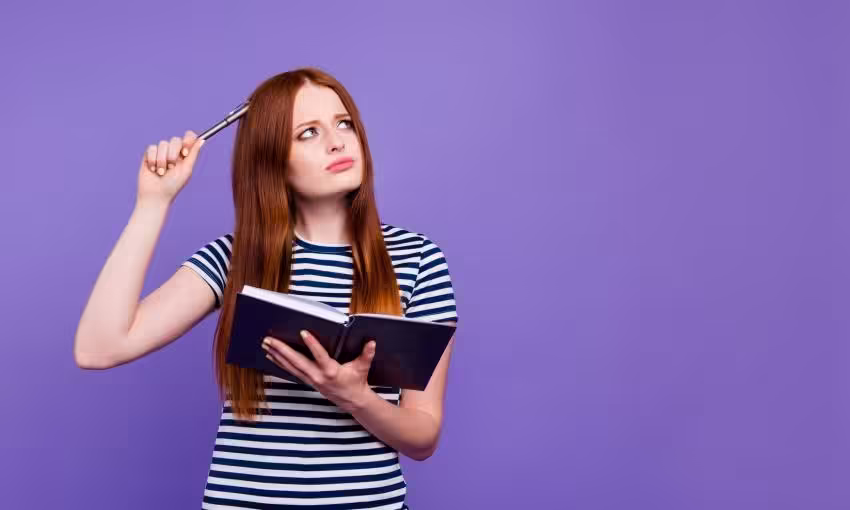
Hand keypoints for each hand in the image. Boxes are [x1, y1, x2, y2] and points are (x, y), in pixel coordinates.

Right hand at [136, 130, 203, 205]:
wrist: (155, 195)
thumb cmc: (173, 185)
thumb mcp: (186, 170)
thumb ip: (193, 154)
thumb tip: (202, 140)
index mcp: (185, 154)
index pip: (189, 137)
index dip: (187, 140)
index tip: (185, 152)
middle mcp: (173, 151)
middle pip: (175, 140)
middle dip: (173, 154)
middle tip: (171, 167)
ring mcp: (161, 152)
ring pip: (162, 144)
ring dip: (162, 160)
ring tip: (161, 172)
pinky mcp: (149, 155)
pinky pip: (151, 148)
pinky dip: (152, 160)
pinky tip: (153, 170)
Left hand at [262, 330, 376, 412]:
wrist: (353, 401)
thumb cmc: (357, 382)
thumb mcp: (363, 367)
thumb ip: (367, 354)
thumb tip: (371, 342)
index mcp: (332, 371)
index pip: (320, 356)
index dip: (312, 344)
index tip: (303, 333)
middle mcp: (318, 376)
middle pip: (297, 362)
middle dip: (282, 350)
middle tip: (270, 340)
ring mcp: (311, 380)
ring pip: (291, 366)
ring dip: (277, 355)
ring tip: (266, 345)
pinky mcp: (308, 381)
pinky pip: (292, 371)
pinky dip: (281, 363)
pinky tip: (272, 356)